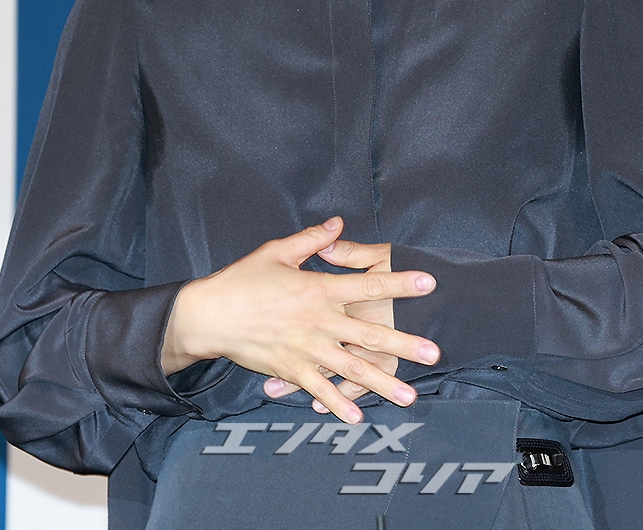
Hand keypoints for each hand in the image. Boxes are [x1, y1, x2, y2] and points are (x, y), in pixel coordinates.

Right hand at [161, 217, 439, 422]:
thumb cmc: (242, 280)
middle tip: (434, 352)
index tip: (428, 284)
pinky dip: (338, 404)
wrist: (208, 315)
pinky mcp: (290, 370)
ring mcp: (306, 349)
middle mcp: (318, 321)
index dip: (399, 283)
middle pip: (369, 334)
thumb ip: (312, 240)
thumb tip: (338, 224)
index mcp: (318, 288)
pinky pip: (320, 389)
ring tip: (409, 396)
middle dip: (404, 344)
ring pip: (351, 369)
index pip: (368, 284)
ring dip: (382, 384)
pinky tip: (358, 418)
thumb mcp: (277, 251)